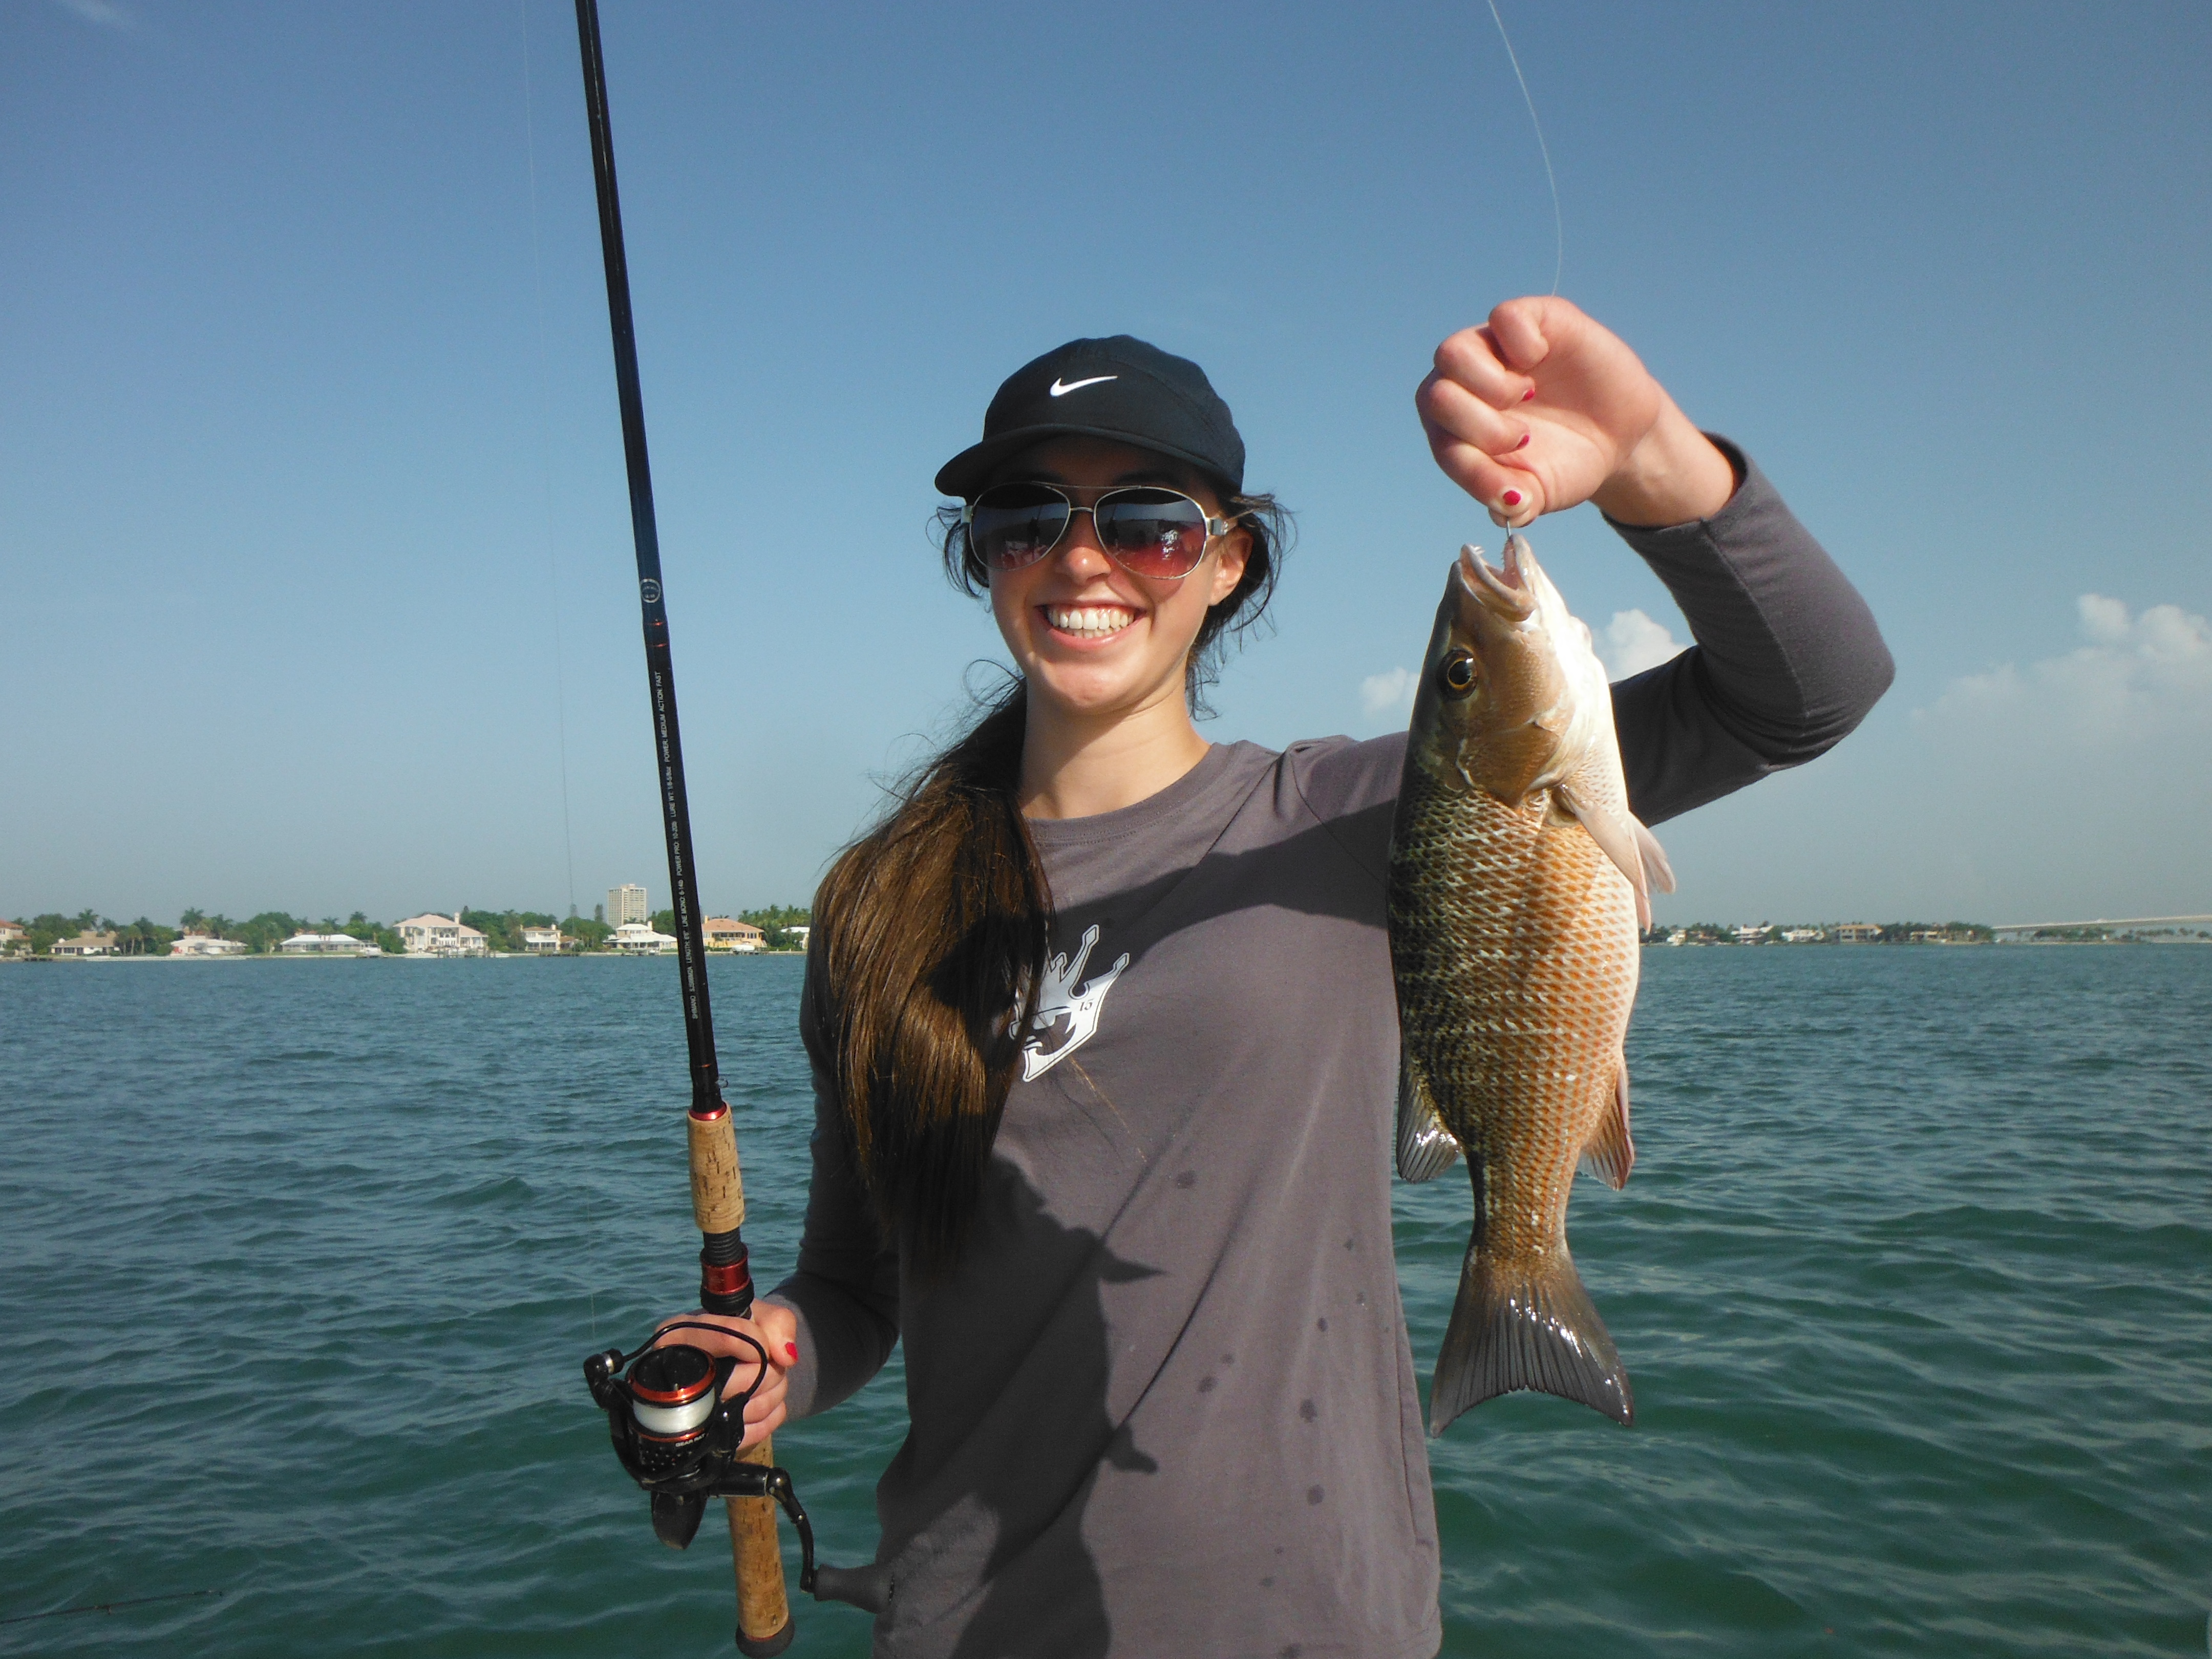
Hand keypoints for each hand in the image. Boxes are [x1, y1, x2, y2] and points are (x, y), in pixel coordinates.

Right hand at [653, 1302, 798, 1451]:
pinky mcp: (706, 1436)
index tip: (768, 1347)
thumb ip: (777, 1323)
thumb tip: (787, 1356)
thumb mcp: (757, 1314)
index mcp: (681, 1333)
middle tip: (774, 1364)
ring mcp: (689, 1411)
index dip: (757, 1344)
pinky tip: (769, 1399)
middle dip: (770, 1372)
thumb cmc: (741, 1330)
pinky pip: (751, 1432)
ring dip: (775, 1393)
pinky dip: (771, 1416)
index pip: (726, 1339)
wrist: (736, 1358)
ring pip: (749, 1408)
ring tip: (773, 1379)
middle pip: (740, 1380)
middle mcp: (677, 1372)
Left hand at [1416, 296, 1735, 529]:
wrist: (1621, 433)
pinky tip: (1542, 360)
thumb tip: (1502, 507)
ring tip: (1525, 397)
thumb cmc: (1568, 460)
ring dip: (1489, 387)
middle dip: (1480, 428)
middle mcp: (1463, 386)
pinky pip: (1503, 317)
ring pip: (1451, 353)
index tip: (1518, 486)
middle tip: (1523, 439)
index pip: (1442, 444)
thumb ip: (1516, 504)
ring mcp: (1492, 349)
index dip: (1473, 470)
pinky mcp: (1530, 319)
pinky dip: (1520, 343)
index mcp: (1455, 430)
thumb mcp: (1542, 491)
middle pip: (1435, 397)